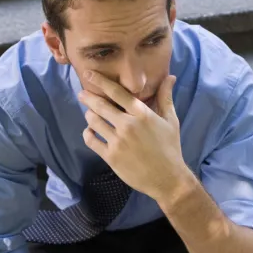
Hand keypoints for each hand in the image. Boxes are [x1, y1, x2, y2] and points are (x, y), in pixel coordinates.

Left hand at [78, 71, 192, 202]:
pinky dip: (88, 134)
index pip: (117, 92)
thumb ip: (165, 97)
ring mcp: (117, 141)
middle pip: (100, 105)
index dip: (100, 81)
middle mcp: (128, 125)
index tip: (89, 74)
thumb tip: (169, 76)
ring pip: (93, 121)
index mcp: (142, 114)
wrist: (167, 178)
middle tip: (82, 94)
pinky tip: (90, 131)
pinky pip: (91, 140)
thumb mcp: (171, 120)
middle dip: (88, 98)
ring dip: (89, 115)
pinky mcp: (111, 156)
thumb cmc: (170, 147)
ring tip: (90, 114)